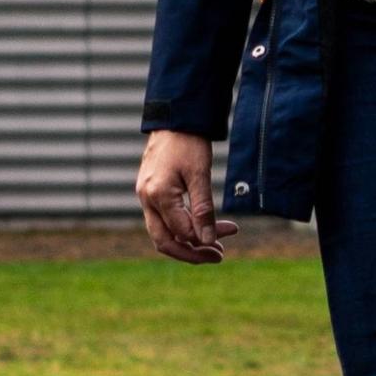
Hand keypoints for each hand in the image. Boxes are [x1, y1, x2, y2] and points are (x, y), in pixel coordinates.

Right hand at [136, 130, 231, 263]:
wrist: (174, 120)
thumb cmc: (188, 143)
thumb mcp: (200, 175)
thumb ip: (203, 210)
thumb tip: (208, 241)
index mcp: (158, 195)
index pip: (182, 232)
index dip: (206, 240)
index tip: (231, 234)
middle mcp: (146, 199)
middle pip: (164, 241)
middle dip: (192, 253)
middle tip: (219, 256)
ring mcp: (144, 197)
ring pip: (161, 233)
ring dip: (187, 242)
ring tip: (214, 244)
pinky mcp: (148, 193)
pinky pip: (161, 221)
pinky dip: (180, 229)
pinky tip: (199, 226)